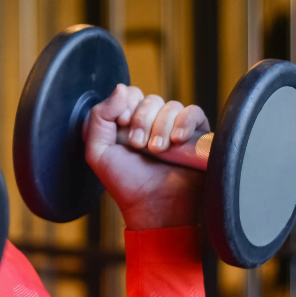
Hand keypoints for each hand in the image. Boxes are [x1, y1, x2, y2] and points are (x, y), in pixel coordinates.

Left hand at [83, 84, 209, 230]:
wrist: (156, 207)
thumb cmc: (127, 184)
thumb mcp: (99, 152)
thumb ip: (99, 118)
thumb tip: (121, 89)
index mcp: (127, 124)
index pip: (129, 94)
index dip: (126, 106)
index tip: (123, 126)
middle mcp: (151, 123)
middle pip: (149, 99)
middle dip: (143, 121)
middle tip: (140, 145)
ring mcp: (175, 128)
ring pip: (171, 105)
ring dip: (161, 127)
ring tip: (158, 151)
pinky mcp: (197, 135)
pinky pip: (193, 112)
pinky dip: (184, 123)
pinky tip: (177, 142)